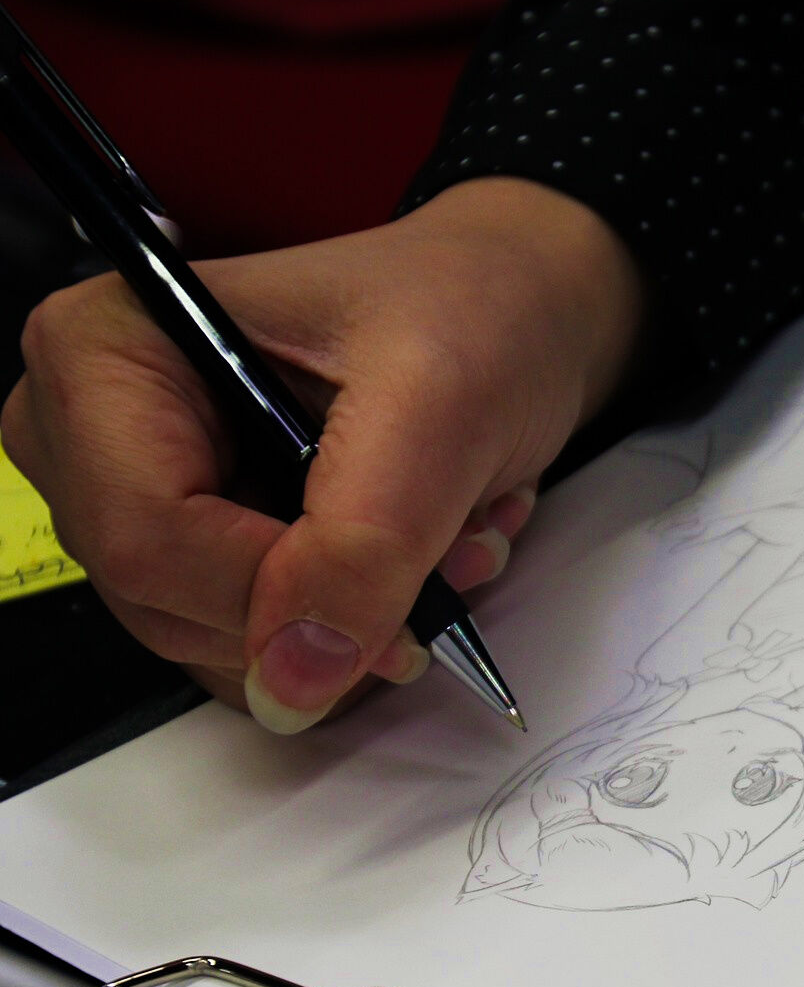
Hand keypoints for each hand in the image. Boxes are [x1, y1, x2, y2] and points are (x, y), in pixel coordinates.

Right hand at [1, 178, 642, 730]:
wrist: (520, 309)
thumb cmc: (472, 310)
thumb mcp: (440, 408)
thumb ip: (363, 541)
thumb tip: (293, 678)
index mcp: (110, 352)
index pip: (144, 539)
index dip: (273, 591)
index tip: (395, 572)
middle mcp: (99, 429)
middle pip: (170, 605)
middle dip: (333, 606)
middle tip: (449, 542)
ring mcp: (148, 496)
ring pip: (224, 643)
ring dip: (365, 618)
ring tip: (449, 531)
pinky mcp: (209, 545)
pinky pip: (266, 648)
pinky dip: (364, 623)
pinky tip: (424, 547)